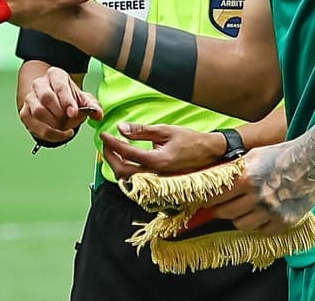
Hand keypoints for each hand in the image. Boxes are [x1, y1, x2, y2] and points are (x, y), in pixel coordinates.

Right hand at [19, 66, 101, 144]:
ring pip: (38, 111)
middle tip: (69, 121)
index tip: (73, 113)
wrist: (56, 105)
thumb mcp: (84, 100)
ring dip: (53, 124)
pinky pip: (33, 124)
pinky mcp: (25, 112)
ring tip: (65, 128)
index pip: (59, 86)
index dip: (67, 100)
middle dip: (60, 114)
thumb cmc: (69, 100)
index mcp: (55, 75)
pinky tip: (58, 134)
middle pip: (46, 97)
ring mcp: (30, 98)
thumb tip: (98, 114)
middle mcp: (40, 84)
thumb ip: (93, 106)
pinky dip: (47, 133)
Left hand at [100, 123, 226, 179]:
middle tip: (106, 144)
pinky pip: (137, 183)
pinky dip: (127, 173)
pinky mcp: (160, 186)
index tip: (104, 135)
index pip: (126, 153)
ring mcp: (158, 183)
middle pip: (122, 172)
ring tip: (114, 151)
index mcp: (157, 161)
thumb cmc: (191, 141)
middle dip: (109, 158)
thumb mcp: (166, 130)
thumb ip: (142, 131)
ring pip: (128, 180)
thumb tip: (121, 128)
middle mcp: (156, 176)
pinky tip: (127, 161)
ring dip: (117, 166)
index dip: (112, 143)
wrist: (211, 155)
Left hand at [206, 138, 314, 234]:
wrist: (314, 161)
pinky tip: (261, 214)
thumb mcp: (253, 155)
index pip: (215, 196)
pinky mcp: (284, 222)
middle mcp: (257, 197)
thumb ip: (233, 169)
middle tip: (221, 206)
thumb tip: (212, 180)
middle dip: (220, 209)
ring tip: (243, 209)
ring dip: (239, 218)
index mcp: (246, 178)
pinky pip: (261, 231)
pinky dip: (258, 225)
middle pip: (225, 213)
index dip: (208, 198)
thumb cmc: (281, 155)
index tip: (205, 199)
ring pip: (241, 225)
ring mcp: (271, 212)